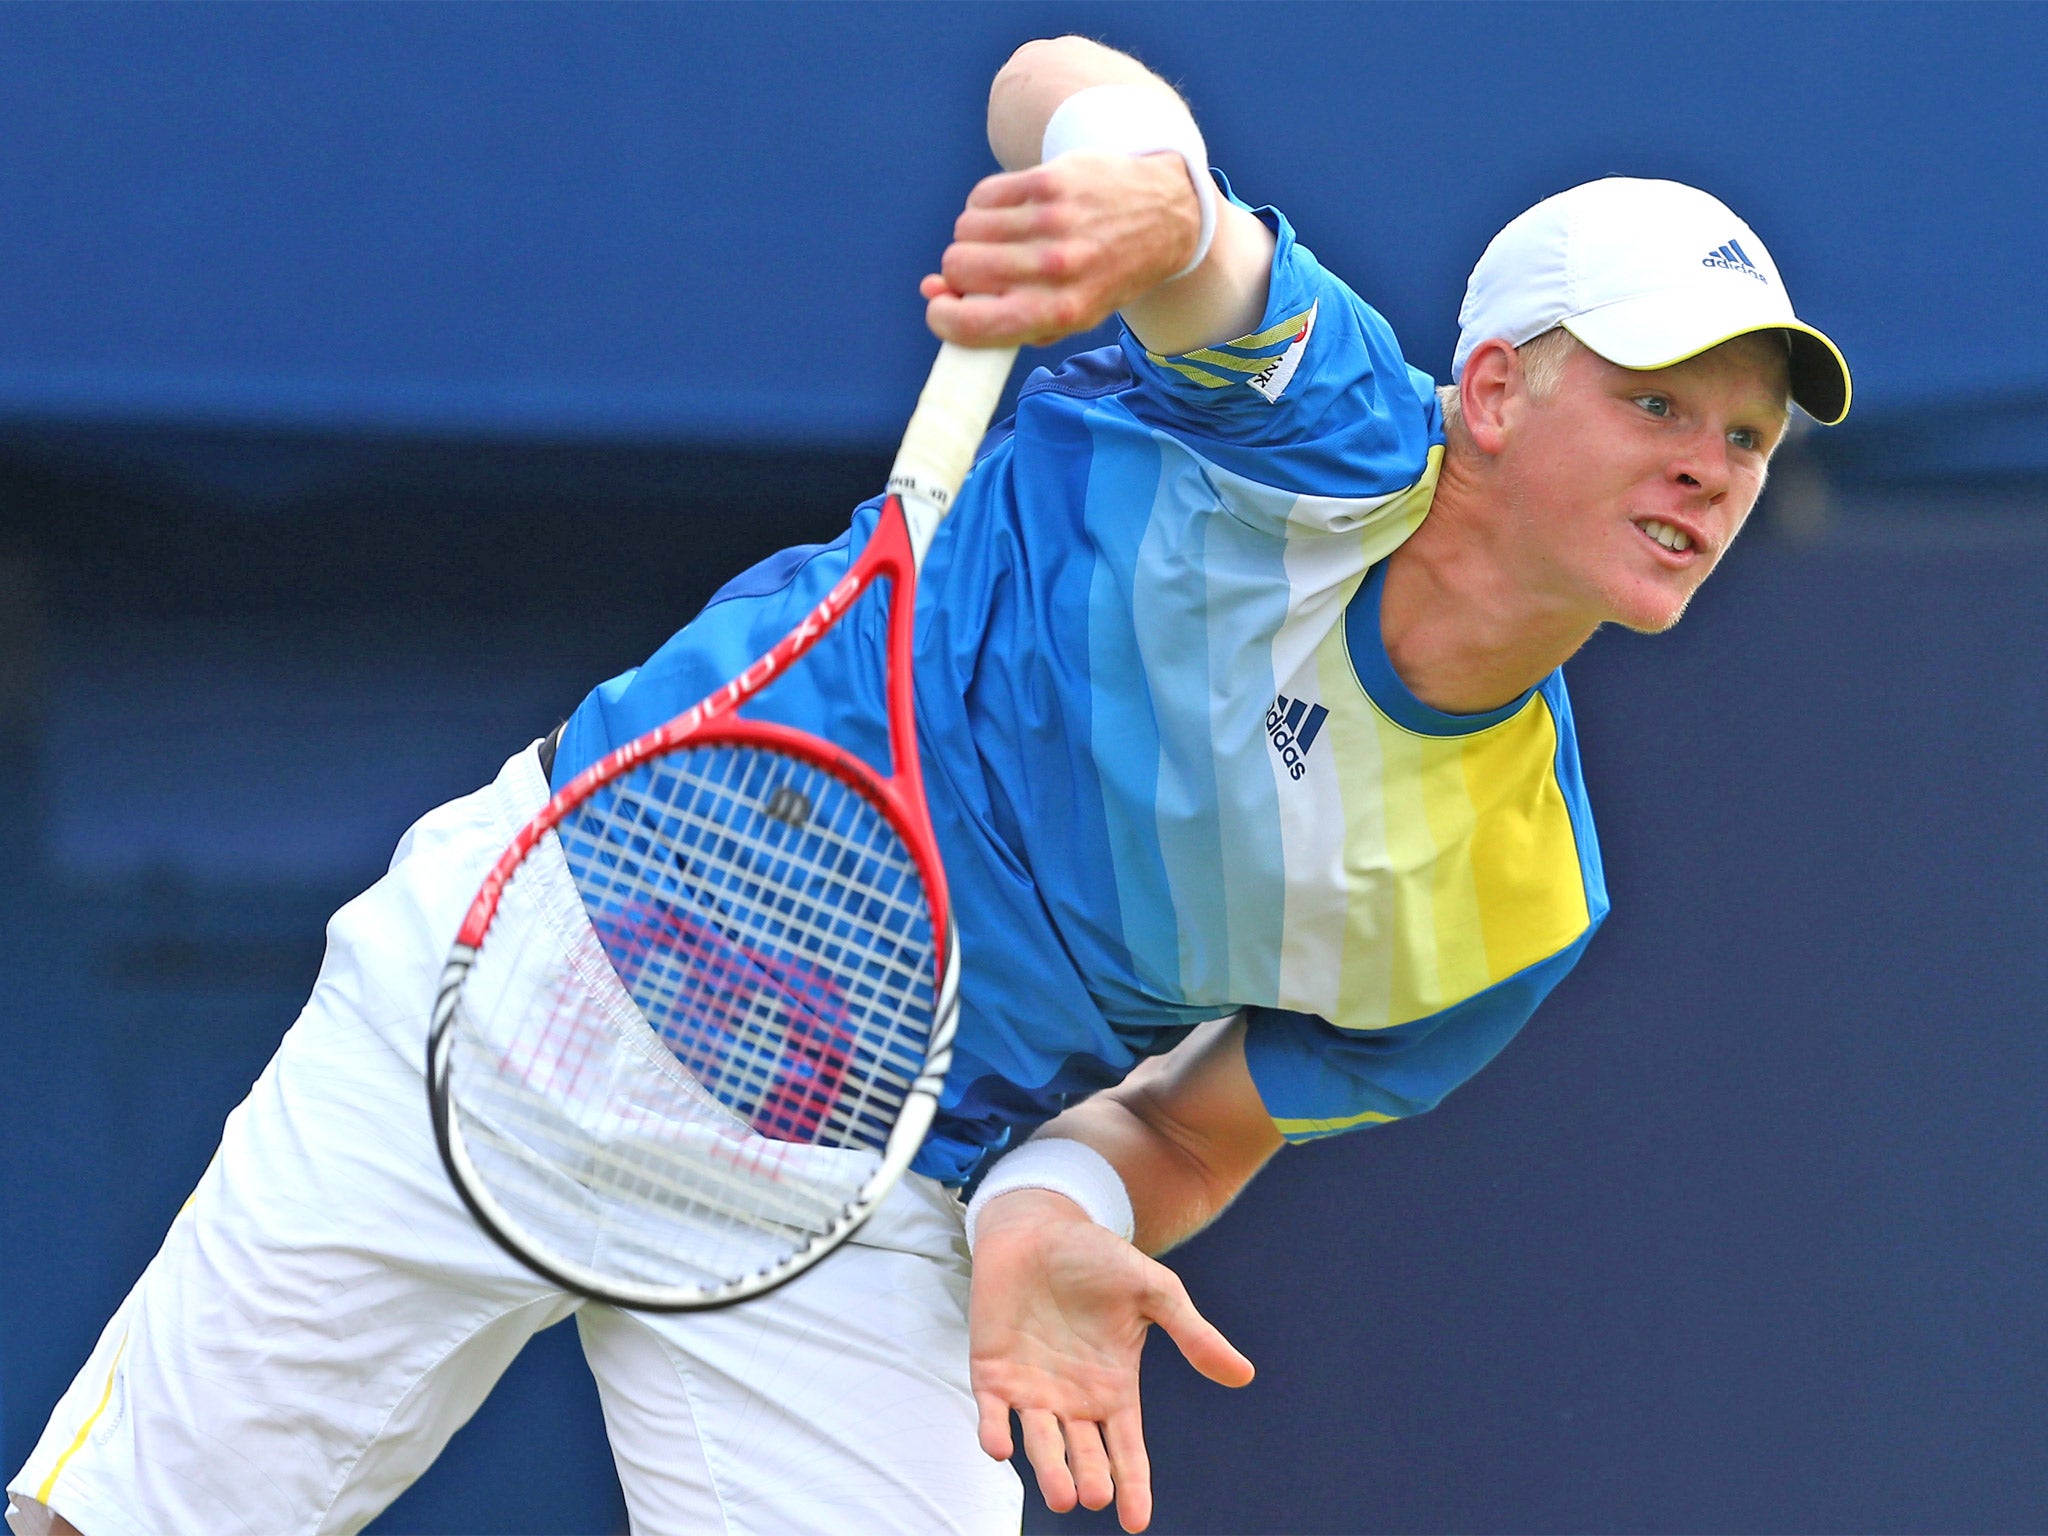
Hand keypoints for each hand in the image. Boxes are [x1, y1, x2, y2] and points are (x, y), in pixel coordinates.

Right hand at [921, 152, 1201, 347]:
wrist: (1163, 216)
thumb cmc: (1102, 275)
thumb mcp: (1064, 315)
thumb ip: (1000, 316)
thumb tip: (932, 291)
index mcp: (1059, 312)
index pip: (970, 323)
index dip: (943, 317)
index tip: (943, 307)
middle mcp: (1056, 268)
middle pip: (959, 267)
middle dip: (959, 273)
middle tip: (984, 271)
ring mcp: (1052, 221)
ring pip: (966, 229)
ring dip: (972, 237)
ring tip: (1002, 241)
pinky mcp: (1048, 181)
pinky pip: (983, 196)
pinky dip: (985, 207)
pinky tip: (1009, 213)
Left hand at [968, 1189, 1254, 1532]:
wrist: (1039, 1226)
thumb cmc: (1098, 1259)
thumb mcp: (1154, 1291)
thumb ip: (1191, 1334)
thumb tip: (1244, 1374)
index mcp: (1114, 1388)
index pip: (1126, 1448)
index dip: (1132, 1484)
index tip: (1135, 1521)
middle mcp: (1073, 1400)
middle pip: (1084, 1453)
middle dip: (1090, 1476)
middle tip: (1094, 1494)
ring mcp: (1031, 1389)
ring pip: (1041, 1441)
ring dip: (1047, 1468)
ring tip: (1063, 1493)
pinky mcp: (992, 1372)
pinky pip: (992, 1411)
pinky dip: (994, 1430)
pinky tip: (1000, 1445)